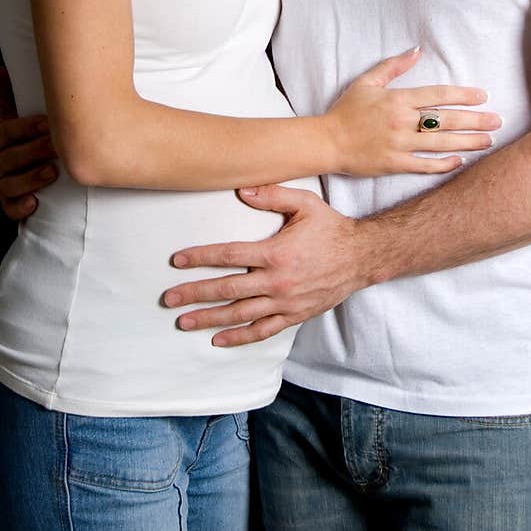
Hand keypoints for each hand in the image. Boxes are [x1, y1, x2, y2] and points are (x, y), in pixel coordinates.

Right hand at [0, 66, 57, 220]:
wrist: (23, 171)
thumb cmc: (23, 139)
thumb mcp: (13, 118)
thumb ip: (7, 97)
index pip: (5, 132)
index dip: (25, 128)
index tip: (48, 123)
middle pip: (8, 158)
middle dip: (33, 152)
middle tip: (57, 147)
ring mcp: (1, 184)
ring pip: (10, 184)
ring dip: (30, 179)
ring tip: (52, 173)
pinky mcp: (10, 204)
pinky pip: (12, 209)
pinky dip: (21, 208)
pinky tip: (35, 203)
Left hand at [162, 184, 365, 345]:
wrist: (362, 257)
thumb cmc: (331, 228)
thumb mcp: (306, 204)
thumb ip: (273, 195)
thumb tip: (242, 190)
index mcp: (276, 252)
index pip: (229, 256)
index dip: (200, 257)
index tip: (177, 261)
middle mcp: (277, 281)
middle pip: (227, 289)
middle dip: (194, 294)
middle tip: (168, 299)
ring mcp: (285, 302)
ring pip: (240, 314)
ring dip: (209, 319)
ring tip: (184, 322)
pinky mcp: (294, 315)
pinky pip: (262, 331)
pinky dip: (239, 338)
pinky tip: (218, 340)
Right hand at [324, 47, 500, 176]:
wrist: (326, 141)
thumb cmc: (345, 111)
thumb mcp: (367, 82)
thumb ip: (393, 67)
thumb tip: (416, 50)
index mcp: (397, 100)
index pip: (437, 95)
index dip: (463, 95)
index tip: (483, 96)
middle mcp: (401, 122)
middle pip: (445, 119)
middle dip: (475, 120)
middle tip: (498, 120)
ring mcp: (398, 144)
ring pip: (441, 143)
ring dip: (468, 142)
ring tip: (489, 141)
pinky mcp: (393, 164)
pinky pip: (424, 165)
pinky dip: (444, 164)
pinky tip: (461, 161)